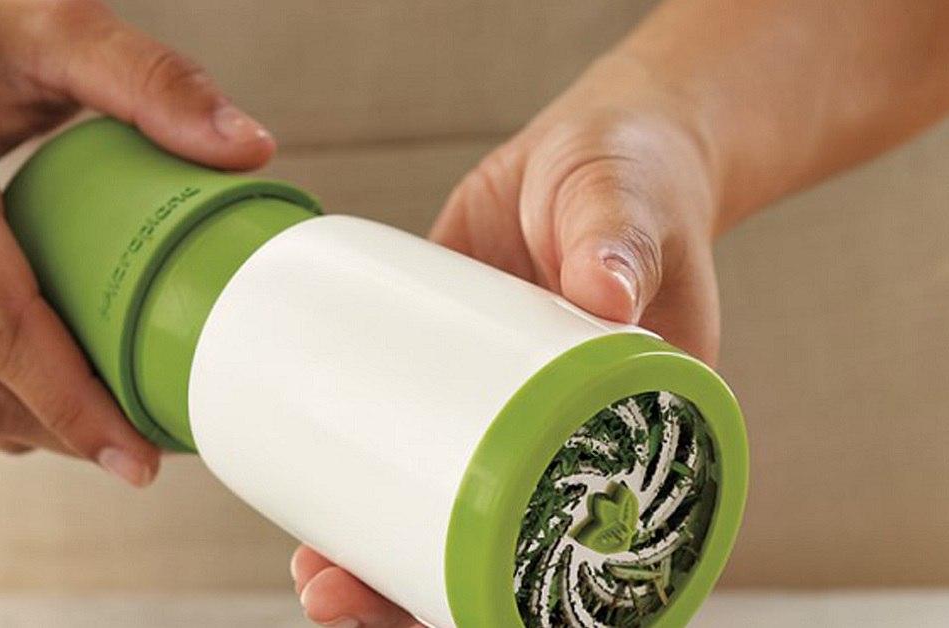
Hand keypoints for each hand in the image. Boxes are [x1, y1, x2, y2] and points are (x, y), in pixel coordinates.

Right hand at [0, 0, 274, 485]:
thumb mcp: (58, 28)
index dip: (74, 403)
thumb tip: (249, 147)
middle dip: (63, 436)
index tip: (139, 453)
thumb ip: (155, 82)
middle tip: (140, 462)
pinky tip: (53, 396)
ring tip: (111, 436)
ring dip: (29, 425)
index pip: (3, 323)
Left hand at [292, 51, 720, 625]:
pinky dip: (360, 486)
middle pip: (496, 560)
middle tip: (333, 595)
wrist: (588, 148)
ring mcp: (500, 418)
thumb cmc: (638, 183)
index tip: (442, 616)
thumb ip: (621, 243)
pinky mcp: (447, 378)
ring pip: (442, 520)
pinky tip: (309, 509)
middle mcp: (564, 446)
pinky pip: (405, 448)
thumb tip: (604, 288)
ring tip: (310, 571)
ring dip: (374, 561)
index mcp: (634, 440)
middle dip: (412, 597)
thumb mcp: (633, 211)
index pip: (585, 559)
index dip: (514, 609)